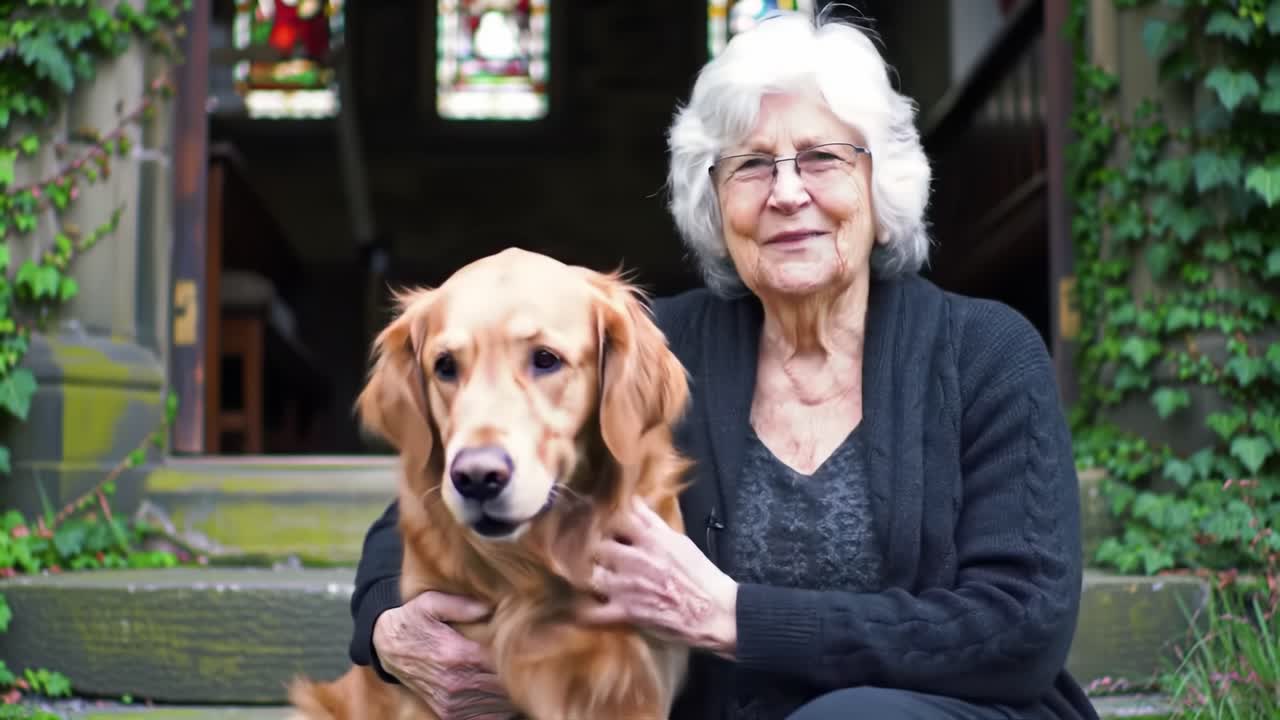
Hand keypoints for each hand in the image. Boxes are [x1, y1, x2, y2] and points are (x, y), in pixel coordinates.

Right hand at [372, 590, 519, 719]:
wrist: (388, 648)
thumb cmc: (413, 620)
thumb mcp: (430, 602)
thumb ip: (461, 604)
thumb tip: (489, 606)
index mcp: (456, 654)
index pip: (500, 662)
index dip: (519, 657)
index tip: (530, 645)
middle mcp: (455, 682)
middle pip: (504, 687)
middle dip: (520, 676)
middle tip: (530, 662)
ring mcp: (452, 702)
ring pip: (498, 705)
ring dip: (512, 693)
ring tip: (520, 676)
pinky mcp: (449, 713)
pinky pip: (484, 718)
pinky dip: (498, 708)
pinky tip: (503, 693)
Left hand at [578, 497, 738, 658]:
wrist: (715, 611)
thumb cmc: (701, 575)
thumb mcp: (679, 540)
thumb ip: (652, 522)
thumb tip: (634, 502)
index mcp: (650, 539)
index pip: (614, 518)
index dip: (601, 519)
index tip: (594, 520)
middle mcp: (634, 559)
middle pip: (597, 545)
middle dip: (593, 548)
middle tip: (590, 551)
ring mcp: (627, 586)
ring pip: (591, 574)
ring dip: (590, 575)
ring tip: (591, 576)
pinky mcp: (626, 612)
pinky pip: (593, 613)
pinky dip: (585, 611)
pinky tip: (583, 607)